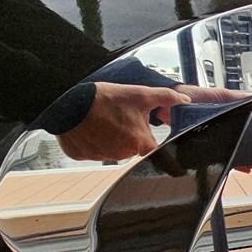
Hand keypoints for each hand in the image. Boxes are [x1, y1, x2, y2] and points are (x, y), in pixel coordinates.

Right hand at [58, 82, 189, 161]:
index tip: (142, 132)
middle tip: (118, 118)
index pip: (152, 149)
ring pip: (113, 149)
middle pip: (132, 148)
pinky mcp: (83, 156)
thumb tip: (185, 101)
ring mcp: (101, 156)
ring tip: (102, 120)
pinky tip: (89, 127)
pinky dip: (92, 141)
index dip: (148, 139)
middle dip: (128, 135)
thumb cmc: (104, 98)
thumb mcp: (138, 95)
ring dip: (111, 138)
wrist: (67, 102)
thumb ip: (165, 98)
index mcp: (139, 142)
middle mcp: (122, 154)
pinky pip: (93, 150)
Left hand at [172, 85, 251, 171]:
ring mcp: (216, 136)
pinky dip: (231, 162)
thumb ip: (238, 97)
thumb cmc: (194, 96)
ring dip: (245, 159)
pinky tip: (241, 167)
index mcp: (231, 115)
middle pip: (243, 141)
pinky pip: (220, 156)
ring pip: (233, 150)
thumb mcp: (220, 95)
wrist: (172, 106)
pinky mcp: (206, 145)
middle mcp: (225, 127)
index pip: (249, 127)